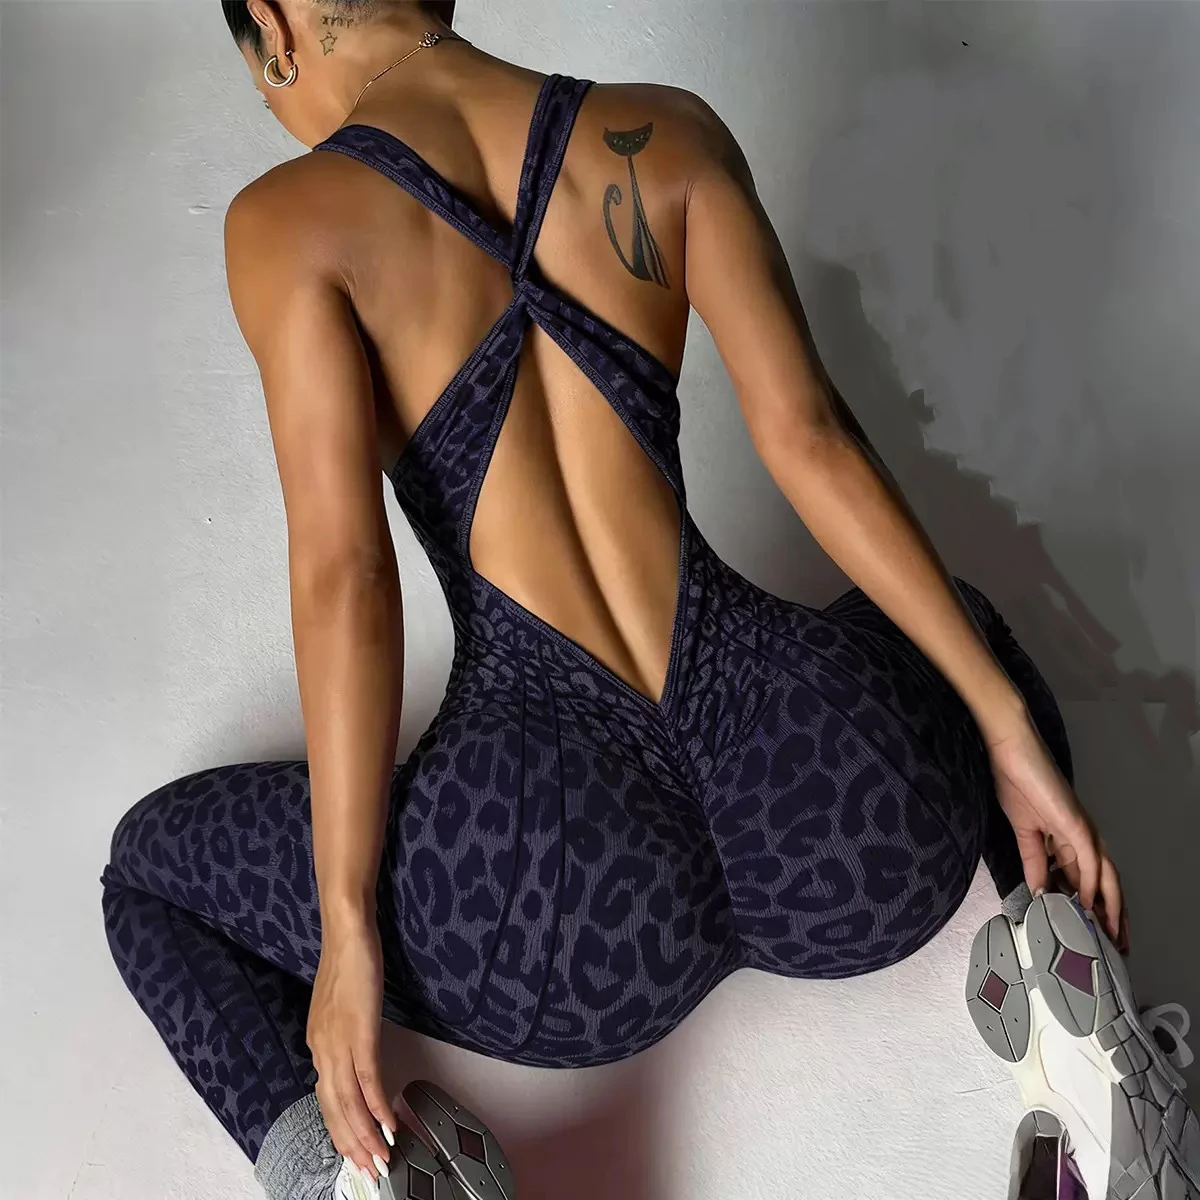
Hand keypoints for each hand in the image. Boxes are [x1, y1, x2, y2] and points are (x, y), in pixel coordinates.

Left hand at [307, 919, 395, 1179]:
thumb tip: (358, 1056)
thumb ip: (346, 1032)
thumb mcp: (342, 1005)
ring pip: (348, 1102)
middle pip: (334, 1110)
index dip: (342, 1130)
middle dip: (353, 1145)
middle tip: (370, 1171)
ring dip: (366, 1134)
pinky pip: (367, 1079)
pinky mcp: (360, 1031)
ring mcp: (338, 1042)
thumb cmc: (349, 960)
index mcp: (318, 1044)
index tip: (357, 1153)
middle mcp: (322, 1049)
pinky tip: (388, 1123)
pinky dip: (377, 1105)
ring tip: (383, 1158)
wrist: (347, 931)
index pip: (327, 1100)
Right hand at [985, 716, 1128, 952]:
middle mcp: (1084, 838)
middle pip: (1107, 884)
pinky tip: (1087, 904)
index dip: (1093, 909)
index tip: (1092, 936)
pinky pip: (1089, 860)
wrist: (1010, 752)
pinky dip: (1091, 884)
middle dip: (1112, 917)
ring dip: (1110, 908)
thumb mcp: (1023, 832)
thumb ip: (1033, 862)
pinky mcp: (1076, 824)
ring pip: (1107, 876)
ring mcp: (1083, 831)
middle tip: (1114, 947)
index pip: (1088, 881)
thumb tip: (1037, 892)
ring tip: (1109, 936)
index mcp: (1071, 839)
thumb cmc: (1016, 781)